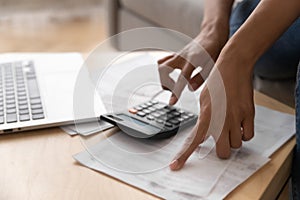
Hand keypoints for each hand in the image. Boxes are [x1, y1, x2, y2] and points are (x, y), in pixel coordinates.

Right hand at [157, 28, 227, 104]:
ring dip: (164, 77)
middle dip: (166, 83)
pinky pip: (164, 61)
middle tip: (174, 90)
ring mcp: (177, 54)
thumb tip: (190, 89)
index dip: (176, 91)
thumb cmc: (215, 49)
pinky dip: (164, 70)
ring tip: (173, 84)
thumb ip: (201, 78)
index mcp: (193, 59)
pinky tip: (171, 75)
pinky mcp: (176, 54)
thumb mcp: (213, 65)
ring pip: (161, 65)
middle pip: (164, 69)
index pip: (182, 78)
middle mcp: (182, 56)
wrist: (212, 34)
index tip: (171, 102)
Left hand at [169, 53, 254, 169]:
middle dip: (221, 148)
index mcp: (206, 116)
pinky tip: (239, 124)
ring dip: (232, 140)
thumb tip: (204, 133)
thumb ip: (204, 120)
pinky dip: (243, 134)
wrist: (233, 66)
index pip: (193, 142)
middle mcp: (221, 120)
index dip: (183, 156)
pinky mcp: (249, 115)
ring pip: (236, 145)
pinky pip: (248, 136)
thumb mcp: (204, 101)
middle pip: (223, 152)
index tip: (175, 166)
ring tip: (230, 126)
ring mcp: (236, 118)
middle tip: (219, 138)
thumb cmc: (216, 82)